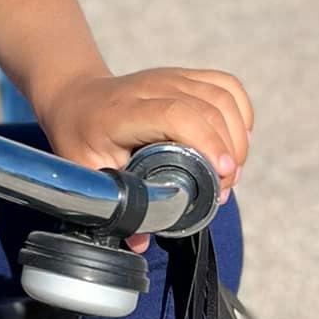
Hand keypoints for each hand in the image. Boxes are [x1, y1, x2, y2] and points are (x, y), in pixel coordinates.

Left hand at [40, 67, 253, 252]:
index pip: (176, 115)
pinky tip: (236, 140)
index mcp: (124, 112)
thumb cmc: (81, 135)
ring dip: (238, 136)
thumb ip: (111, 205)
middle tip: (223, 188)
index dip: (206, 142)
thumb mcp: (85, 170)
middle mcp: (151, 87)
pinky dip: (241, 112)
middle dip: (229, 151)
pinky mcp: (185, 75)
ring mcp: (171, 77)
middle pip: (208, 108)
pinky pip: (227, 86)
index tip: (222, 173)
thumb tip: (140, 243)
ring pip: (223, 96)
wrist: (76, 97)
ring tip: (230, 171)